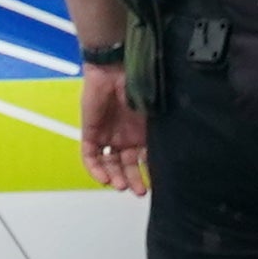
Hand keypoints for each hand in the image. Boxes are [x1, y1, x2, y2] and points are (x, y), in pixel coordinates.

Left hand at [76, 60, 150, 195]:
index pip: (142, 160)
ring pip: (109, 164)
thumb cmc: (137, 85)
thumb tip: (166, 156)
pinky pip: (91, 156)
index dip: (146, 172)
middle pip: (126, 165)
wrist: (115, 68)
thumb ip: (156, 136)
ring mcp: (107, 136)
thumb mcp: (152, 115)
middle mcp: (124, 137)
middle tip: (139, 190)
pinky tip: (104, 178)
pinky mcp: (90, 133)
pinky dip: (96, 169)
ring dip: (114, 177)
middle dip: (132, 179)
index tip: (153, 182)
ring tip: (121, 185)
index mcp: (141, 133)